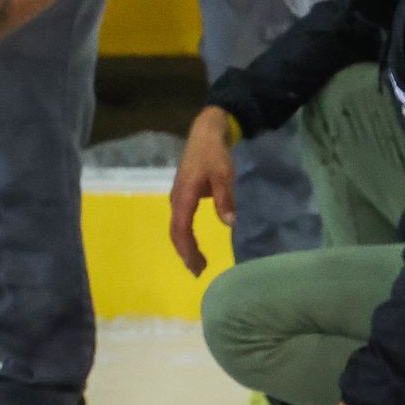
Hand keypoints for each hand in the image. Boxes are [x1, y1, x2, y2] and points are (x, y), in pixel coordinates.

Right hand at [167, 107, 238, 275]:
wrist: (204, 134)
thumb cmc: (214, 154)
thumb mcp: (224, 174)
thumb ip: (225, 198)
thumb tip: (229, 223)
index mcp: (185, 197)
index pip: (182, 230)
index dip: (189, 250)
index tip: (199, 266)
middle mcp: (176, 200)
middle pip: (176, 233)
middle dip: (186, 253)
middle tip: (199, 271)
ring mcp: (177, 197)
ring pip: (176, 228)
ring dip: (184, 246)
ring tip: (197, 261)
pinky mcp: (181, 195)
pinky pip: (179, 221)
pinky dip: (184, 236)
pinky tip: (193, 242)